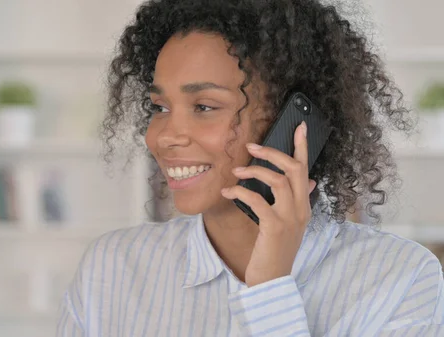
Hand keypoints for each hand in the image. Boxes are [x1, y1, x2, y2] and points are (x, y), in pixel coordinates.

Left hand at [220, 121, 315, 286]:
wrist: (272, 279)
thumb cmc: (276, 249)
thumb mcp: (289, 223)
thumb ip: (296, 200)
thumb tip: (307, 180)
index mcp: (303, 205)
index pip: (305, 170)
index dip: (302, 147)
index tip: (299, 126)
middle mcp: (301, 209)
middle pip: (293, 169)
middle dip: (273, 153)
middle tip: (252, 146)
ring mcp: (289, 218)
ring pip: (277, 181)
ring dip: (254, 171)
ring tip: (236, 171)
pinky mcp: (274, 227)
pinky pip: (257, 201)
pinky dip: (240, 192)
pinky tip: (228, 193)